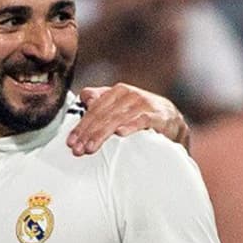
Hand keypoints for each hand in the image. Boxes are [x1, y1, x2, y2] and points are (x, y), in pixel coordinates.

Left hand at [68, 84, 190, 154]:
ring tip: (91, 148)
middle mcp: (128, 94)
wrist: (172, 121)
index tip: (70, 142)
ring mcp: (143, 103)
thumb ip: (102, 103)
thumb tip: (84, 97)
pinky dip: (131, 126)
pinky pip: (141, 120)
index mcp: (116, 92)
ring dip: (102, 134)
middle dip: (88, 134)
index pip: (93, 109)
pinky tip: (120, 134)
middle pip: (102, 115)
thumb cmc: (140, 115)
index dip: (80, 126)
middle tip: (77, 150)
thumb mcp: (119, 107)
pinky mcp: (157, 115)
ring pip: (117, 119)